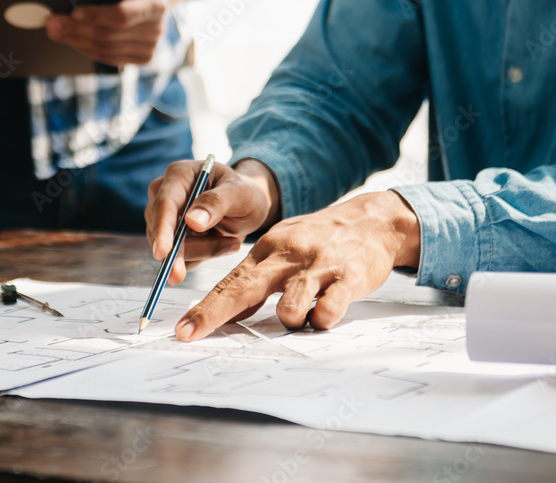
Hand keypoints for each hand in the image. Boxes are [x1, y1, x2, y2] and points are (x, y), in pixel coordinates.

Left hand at [46, 0, 169, 65]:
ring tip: (55, 31)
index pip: (122, 16)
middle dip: (76, 30)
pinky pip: (109, 58)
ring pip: (106, 50)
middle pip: (109, 36)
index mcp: (155, 6)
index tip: (73, 13)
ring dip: (77, 41)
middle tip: (52, 23)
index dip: (97, 16)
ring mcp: (150, 48)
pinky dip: (87, 49)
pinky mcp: (143, 59)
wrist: (154, 1)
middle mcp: (156, 30)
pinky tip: (72, 40)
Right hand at [145, 159, 280, 285]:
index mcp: (179, 175)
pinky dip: (202, 257)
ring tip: (231, 240)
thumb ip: (216, 202)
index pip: (164, 203)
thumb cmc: (244, 193)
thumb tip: (191, 222)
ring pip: (173, 249)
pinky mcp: (169, 238)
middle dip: (193, 247)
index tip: (163, 253)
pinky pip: (180, 258)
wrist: (246, 206)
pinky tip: (221, 243)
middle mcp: (164, 194)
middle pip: (165, 230)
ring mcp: (163, 218)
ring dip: (205, 250)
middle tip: (230, 246)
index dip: (163, 229)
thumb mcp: (240, 194)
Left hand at [173, 191, 421, 341]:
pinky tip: (327, 313)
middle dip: (214, 314)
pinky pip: (329, 311)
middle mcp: (287, 255)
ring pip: (290, 307)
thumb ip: (257, 278)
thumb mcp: (283, 249)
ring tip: (304, 314)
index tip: (183, 330)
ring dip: (291, 320)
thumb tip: (227, 313)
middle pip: (244, 289)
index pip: (229, 282)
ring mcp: (317, 266)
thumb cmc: (319, 240)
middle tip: (192, 334)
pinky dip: (323, 320)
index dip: (205, 309)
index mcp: (267, 249)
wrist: (372, 221)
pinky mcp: (348, 278)